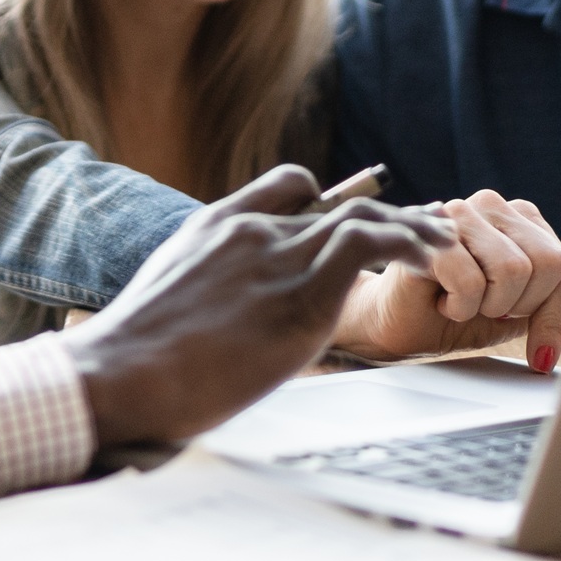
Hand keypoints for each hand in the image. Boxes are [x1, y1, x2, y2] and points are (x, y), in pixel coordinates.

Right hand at [63, 165, 453, 446]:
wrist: (117, 374)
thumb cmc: (131, 363)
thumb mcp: (167, 306)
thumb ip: (207, 297)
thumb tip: (220, 332)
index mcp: (216, 227)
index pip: (288, 186)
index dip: (330, 200)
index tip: (360, 222)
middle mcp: (251, 232)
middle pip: (338, 205)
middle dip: (388, 216)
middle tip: (426, 229)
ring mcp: (275, 259)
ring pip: (362, 218)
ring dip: (411, 228)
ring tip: (442, 245)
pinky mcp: (299, 297)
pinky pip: (367, 246)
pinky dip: (405, 245)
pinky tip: (427, 261)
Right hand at [328, 190, 560, 369]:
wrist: (394, 324)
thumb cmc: (456, 313)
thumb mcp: (520, 314)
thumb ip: (560, 302)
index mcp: (521, 217)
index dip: (552, 315)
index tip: (533, 341)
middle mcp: (492, 204)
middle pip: (546, 264)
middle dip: (519, 306)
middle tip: (486, 308)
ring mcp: (458, 213)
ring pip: (513, 270)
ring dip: (487, 306)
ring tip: (463, 301)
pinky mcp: (428, 235)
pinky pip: (471, 282)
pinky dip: (460, 307)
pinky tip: (442, 299)